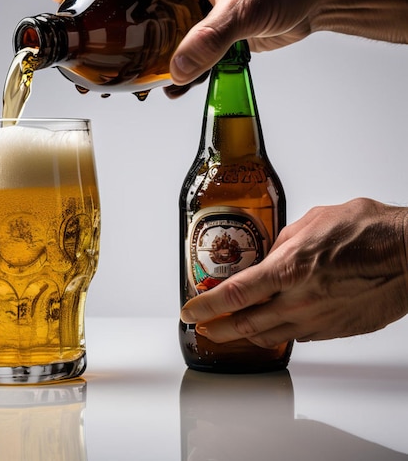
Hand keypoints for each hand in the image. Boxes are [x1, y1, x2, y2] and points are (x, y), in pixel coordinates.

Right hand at [52, 0, 318, 84]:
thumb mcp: (243, 8)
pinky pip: (172, 39)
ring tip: (117, 74)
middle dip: (103, 17)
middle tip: (86, 45)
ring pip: (146, 18)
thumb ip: (208, 40)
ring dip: (131, 45)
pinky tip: (164, 85)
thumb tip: (175, 72)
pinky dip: (164, 61)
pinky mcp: (203, 19)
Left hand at [180, 198, 407, 344]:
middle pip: (246, 324)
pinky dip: (277, 334)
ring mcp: (319, 320)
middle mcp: (300, 300)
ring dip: (245, 334)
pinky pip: (298, 337)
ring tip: (229, 330)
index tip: (190, 310)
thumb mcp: (314, 221)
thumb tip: (271, 252)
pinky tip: (270, 328)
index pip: (234, 294)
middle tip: (203, 327)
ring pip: (270, 336)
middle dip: (218, 327)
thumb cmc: (369, 231)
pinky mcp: (336, 330)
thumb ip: (284, 240)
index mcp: (289, 269)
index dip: (206, 305)